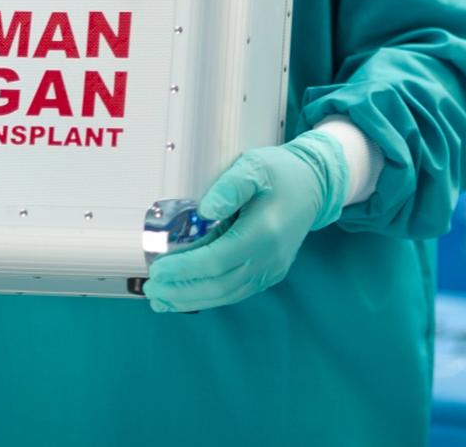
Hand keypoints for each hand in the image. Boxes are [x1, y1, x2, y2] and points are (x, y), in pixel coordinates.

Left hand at [144, 131, 347, 311]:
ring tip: (161, 299)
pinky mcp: (270, 273)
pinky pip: (237, 292)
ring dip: (192, 300)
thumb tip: (205, 210)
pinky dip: (209, 297)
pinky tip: (187, 296)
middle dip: (182, 291)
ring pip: (228, 294)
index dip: (185, 269)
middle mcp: (270, 257)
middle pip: (220, 285)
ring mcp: (272, 269)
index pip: (217, 260)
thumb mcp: (256, 166)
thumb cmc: (281, 172)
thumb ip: (231, 186)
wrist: (314, 184)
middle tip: (152, 289)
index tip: (158, 268)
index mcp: (264, 232)